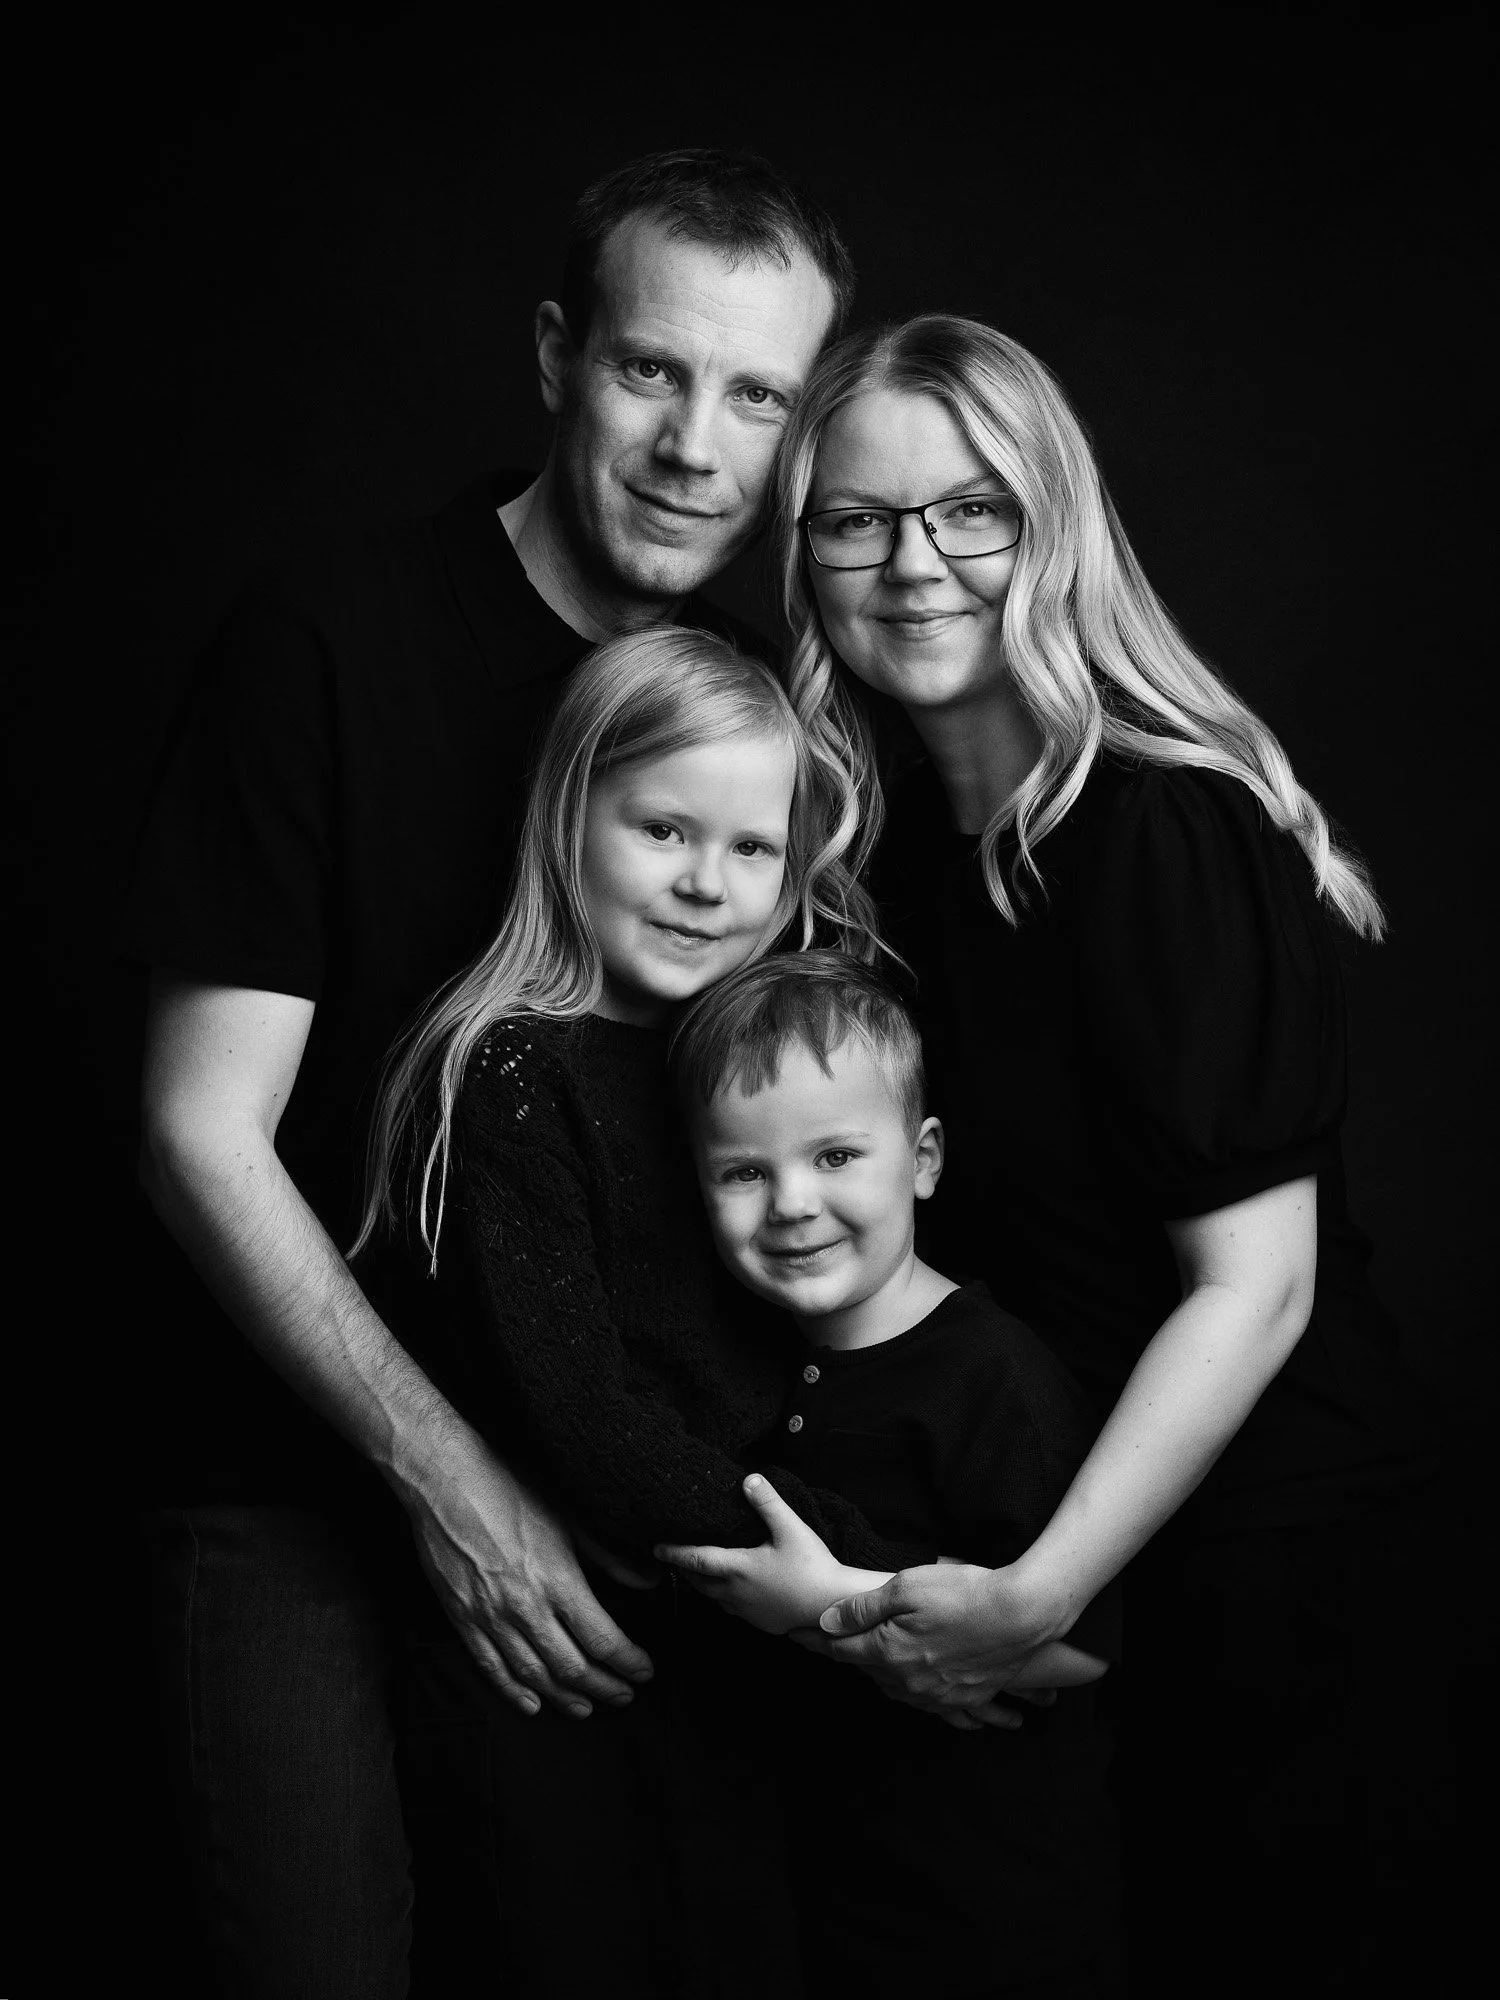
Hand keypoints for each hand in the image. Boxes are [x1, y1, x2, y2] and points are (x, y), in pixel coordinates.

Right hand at [405, 1431, 654, 1719]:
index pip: (603, 1639)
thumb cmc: (509, 1486)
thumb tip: (649, 1580)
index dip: (629, 1661)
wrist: (444, 1480)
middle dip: (605, 1687)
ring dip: (563, 1697)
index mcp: (557, 1580)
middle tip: (624, 1695)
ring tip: (587, 1707)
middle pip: (572, 1667)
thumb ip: (609, 1556)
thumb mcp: (568, 1515)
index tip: (644, 1669)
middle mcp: (525, 1606)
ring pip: (533, 1674)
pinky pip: (489, 1666)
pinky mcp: (461, 1618)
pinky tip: (530, 1704)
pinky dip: (512, 1690)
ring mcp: (490, 1617)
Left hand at [655, 1474, 872, 1634]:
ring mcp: (747, 1610)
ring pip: (713, 1597)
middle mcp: (736, 1592)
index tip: (655, 1547)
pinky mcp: (760, 1621)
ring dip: (701, 1584)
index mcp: (738, 1568)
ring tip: (696, 1570)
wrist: (832, 1607)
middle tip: (671, 1557)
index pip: (696, 1558)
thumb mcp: (791, 1529)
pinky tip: (731, 1589)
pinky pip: (731, 1608)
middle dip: (683, 1569)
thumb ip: (768, 1503)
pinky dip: (721, 1596)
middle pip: (698, 1581)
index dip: (674, 1552)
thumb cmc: (812, 1566)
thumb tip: (748, 1478)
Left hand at [795, 1561, 1061, 1726]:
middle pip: (867, 1671)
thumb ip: (864, 1609)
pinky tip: (919, 1697)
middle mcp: (910, 1681)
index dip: (815, 1640)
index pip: (842, 1649)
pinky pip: (935, 1710)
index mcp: (890, 1652)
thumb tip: (827, 1622)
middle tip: (826, 1646)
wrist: (1023, 1615)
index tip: (793, 1635)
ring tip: (867, 1665)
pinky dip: (921, 1702)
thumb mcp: (907, 1587)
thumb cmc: (964, 1592)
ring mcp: (939, 1694)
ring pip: (897, 1691)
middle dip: (846, 1657)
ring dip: (880, 1677)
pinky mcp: (966, 1697)